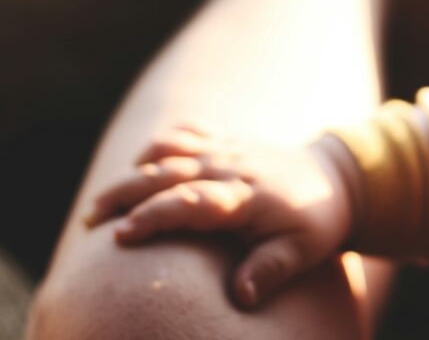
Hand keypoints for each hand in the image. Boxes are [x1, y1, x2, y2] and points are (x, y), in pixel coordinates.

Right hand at [83, 125, 357, 307]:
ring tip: (102, 203)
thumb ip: (270, 270)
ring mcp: (224, 149)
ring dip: (131, 172)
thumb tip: (241, 297)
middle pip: (165, 173)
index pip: (189, 202)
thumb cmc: (316, 222)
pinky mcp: (223, 140)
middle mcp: (228, 166)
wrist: (337, 179)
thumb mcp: (304, 251)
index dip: (154, 217)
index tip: (121, 236)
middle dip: (123, 195)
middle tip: (91, 223)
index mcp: (244, 195)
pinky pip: (182, 131)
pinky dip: (157, 145)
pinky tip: (139, 167)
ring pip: (166, 150)